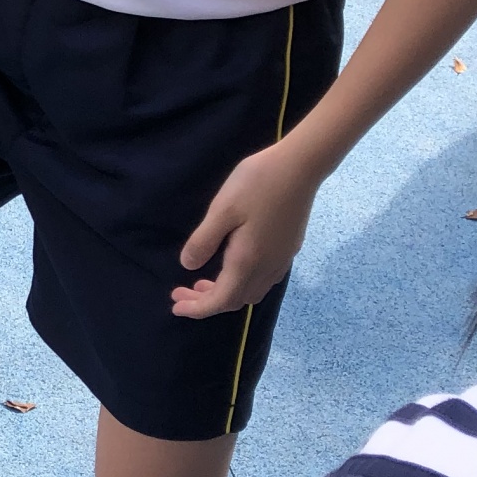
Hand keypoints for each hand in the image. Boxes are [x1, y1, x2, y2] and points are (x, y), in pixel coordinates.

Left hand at [173, 141, 317, 319]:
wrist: (300, 167)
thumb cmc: (256, 184)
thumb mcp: (221, 210)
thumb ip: (203, 241)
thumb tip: (188, 266)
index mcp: (247, 262)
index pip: (221, 300)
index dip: (197, 309)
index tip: (175, 306)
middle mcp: (267, 268)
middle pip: (236, 300)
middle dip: (207, 303)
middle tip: (181, 292)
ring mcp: (282, 260)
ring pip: (252, 291)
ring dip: (225, 292)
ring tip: (201, 281)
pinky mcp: (289, 249)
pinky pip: (263, 279)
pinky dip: (241, 282)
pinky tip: (230, 264)